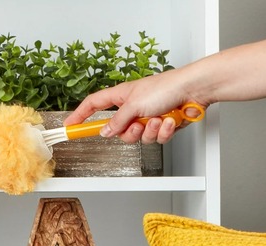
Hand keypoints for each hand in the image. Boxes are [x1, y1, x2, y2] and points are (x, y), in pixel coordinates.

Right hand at [63, 72, 207, 143]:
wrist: (194, 90)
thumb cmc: (166, 87)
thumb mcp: (134, 105)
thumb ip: (117, 121)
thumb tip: (104, 132)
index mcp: (122, 95)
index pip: (94, 105)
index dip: (80, 115)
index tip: (70, 125)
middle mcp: (133, 107)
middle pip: (119, 130)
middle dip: (130, 132)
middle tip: (137, 125)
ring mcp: (148, 116)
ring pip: (139, 137)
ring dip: (150, 131)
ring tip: (159, 120)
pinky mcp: (162, 125)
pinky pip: (156, 138)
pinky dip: (164, 131)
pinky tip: (170, 121)